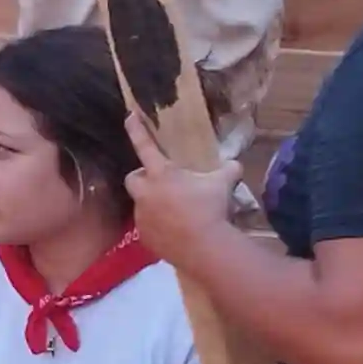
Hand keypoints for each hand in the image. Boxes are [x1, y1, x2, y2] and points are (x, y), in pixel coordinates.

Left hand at [125, 140, 235, 262]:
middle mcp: (145, 194)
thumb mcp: (223, 184)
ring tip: (174, 210)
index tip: (128, 116)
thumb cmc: (211, 208)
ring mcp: (142, 217)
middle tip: (159, 182)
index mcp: (161, 174)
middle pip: (133, 178)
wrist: (203, 247)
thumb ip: (227, 169)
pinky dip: (158, 225)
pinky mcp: (145, 238)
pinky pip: (148, 227)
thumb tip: (235, 164)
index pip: (144, 146)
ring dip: (152, 203)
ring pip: (141, 204)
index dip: (136, 130)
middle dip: (142, 177)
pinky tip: (175, 230)